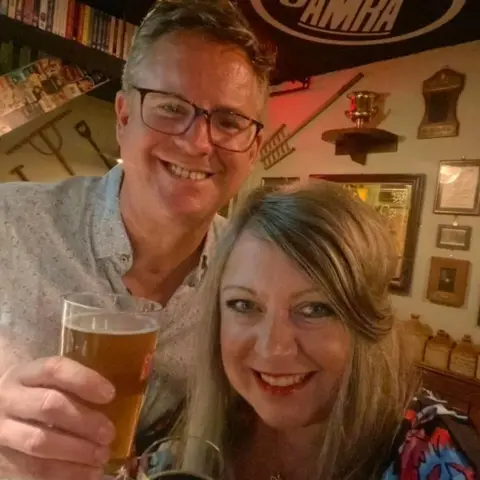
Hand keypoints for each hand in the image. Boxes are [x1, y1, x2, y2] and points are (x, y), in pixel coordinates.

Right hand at [0, 356, 115, 479]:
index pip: (55, 369)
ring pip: (39, 441)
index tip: (110, 394)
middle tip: (109, 432)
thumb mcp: (47, 381)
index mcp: (26, 373)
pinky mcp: (1, 459)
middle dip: (84, 421)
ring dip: (76, 451)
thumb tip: (113, 398)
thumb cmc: (34, 394)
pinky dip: (65, 473)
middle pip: (49, 406)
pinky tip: (88, 472)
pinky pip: (32, 470)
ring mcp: (2, 431)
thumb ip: (73, 385)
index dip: (84, 380)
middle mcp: (9, 399)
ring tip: (101, 455)